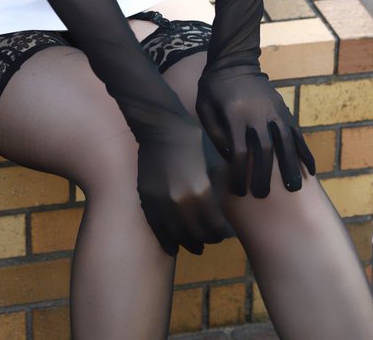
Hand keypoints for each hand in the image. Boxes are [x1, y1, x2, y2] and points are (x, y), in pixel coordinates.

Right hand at [136, 114, 233, 255]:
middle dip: (206, 240)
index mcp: (200, 191)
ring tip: (195, 244)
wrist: (160, 126)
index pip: (215, 227)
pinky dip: (168, 240)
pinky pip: (158, 229)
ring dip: (188, 243)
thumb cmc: (192, 139)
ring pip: (177, 237)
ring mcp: (161, 203)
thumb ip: (218, 189)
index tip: (224, 233)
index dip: (221, 234)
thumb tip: (225, 209)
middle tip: (211, 239)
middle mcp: (180, 202)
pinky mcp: (147, 200)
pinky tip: (174, 245)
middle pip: (197, 236)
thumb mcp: (213, 163)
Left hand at [196, 64, 315, 197]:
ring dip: (290, 166)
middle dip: (265, 176)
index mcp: (235, 114)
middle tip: (264, 196)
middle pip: (265, 150)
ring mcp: (274, 110)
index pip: (241, 151)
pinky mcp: (283, 109)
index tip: (240, 191)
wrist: (234, 61)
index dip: (240, 174)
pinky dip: (304, 151)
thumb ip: (216, 133)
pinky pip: (296, 132)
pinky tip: (310, 169)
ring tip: (294, 189)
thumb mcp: (204, 107)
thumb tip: (231, 158)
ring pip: (286, 142)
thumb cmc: (214, 88)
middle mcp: (258, 113)